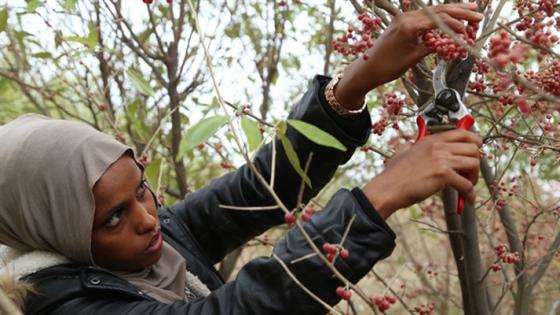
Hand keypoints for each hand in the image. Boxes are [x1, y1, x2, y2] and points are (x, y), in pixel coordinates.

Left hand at [335, 3, 483, 109]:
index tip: (469, 30)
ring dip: (452, 11)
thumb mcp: (413, 58)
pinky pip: (425, 17)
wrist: (368, 69)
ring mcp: (403, 18)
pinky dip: (440, 18)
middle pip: (438, 10)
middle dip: (460, 11)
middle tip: (478, 14)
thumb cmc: (388, 67)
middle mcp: (406, 17)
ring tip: (471, 10)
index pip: (438, 20)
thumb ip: (432, 47)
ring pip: (432, 11)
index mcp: (408, 25)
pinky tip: (451, 18)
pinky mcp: (402, 22)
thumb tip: (450, 43)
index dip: (456, 24)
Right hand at [362, 129, 481, 219]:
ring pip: (474, 164)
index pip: (463, 132)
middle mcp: (438, 146)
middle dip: (476, 162)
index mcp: (430, 140)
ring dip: (474, 177)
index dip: (474, 142)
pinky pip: (466, 184)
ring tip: (467, 186)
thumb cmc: (394, 175)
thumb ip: (412, 147)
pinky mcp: (443, 175)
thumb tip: (413, 146)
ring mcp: (441, 159)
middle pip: (473, 148)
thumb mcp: (403, 152)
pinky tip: (466, 199)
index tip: (475, 152)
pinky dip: (469, 193)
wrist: (388, 188)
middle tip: (470, 173)